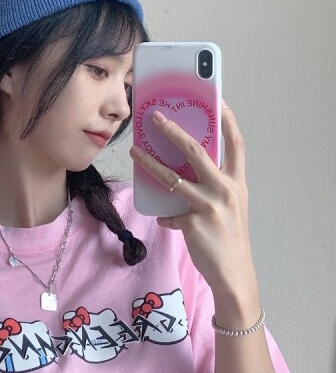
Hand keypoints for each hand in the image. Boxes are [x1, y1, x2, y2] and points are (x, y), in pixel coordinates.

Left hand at [129, 103, 256, 297]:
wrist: (233, 273)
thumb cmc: (229, 237)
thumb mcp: (230, 206)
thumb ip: (214, 187)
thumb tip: (186, 173)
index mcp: (237, 182)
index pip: (235, 143)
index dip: (227, 120)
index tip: (216, 99)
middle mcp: (225, 190)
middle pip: (196, 152)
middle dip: (173, 131)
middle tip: (155, 118)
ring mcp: (209, 206)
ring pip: (172, 179)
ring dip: (150, 164)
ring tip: (134, 153)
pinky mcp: (193, 224)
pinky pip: (170, 215)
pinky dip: (165, 217)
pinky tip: (164, 220)